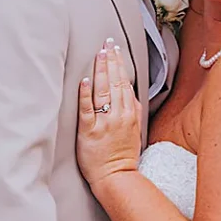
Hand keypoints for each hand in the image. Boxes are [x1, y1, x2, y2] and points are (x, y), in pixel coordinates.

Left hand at [77, 40, 141, 190]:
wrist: (116, 177)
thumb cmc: (123, 156)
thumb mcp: (135, 131)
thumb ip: (133, 112)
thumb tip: (132, 96)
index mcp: (130, 114)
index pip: (125, 83)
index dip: (121, 64)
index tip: (116, 50)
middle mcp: (119, 115)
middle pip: (116, 82)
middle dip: (112, 60)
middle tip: (107, 43)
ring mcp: (105, 122)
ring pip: (104, 90)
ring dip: (102, 70)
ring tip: (99, 54)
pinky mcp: (89, 131)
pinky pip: (87, 108)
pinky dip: (86, 93)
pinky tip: (85, 80)